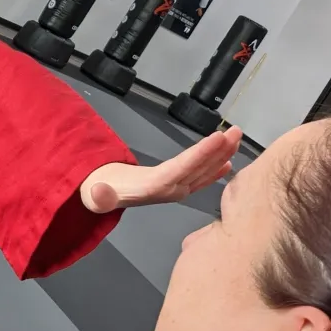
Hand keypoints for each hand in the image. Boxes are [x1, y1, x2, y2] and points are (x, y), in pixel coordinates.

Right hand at [80, 128, 241, 214]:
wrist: (99, 198)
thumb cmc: (98, 190)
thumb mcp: (94, 194)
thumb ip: (98, 196)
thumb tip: (98, 192)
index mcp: (154, 187)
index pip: (182, 168)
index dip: (201, 154)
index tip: (218, 138)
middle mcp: (170, 190)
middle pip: (199, 169)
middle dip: (219, 150)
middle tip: (236, 132)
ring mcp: (175, 190)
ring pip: (203, 172)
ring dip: (221, 155)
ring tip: (236, 138)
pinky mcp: (176, 187)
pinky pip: (199, 178)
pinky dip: (214, 169)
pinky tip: (228, 162)